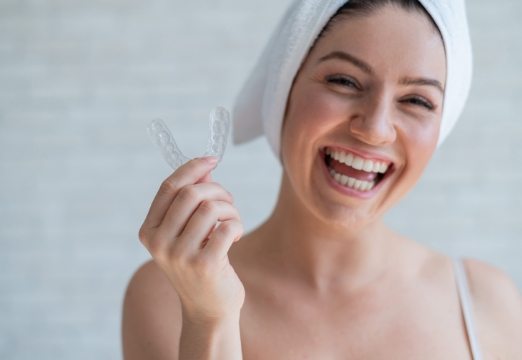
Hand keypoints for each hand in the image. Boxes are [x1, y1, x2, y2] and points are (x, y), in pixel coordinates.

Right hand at [139, 157, 244, 321]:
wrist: (207, 309)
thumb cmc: (198, 264)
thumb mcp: (188, 232)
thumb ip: (192, 200)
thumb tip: (205, 167)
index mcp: (149, 231)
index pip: (170, 187)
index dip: (193, 168)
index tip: (212, 159)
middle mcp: (159, 243)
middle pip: (191, 193)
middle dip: (217, 190)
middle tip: (228, 201)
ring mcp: (180, 256)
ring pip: (211, 207)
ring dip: (230, 208)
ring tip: (233, 221)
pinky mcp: (205, 265)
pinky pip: (227, 226)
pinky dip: (237, 224)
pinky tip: (235, 236)